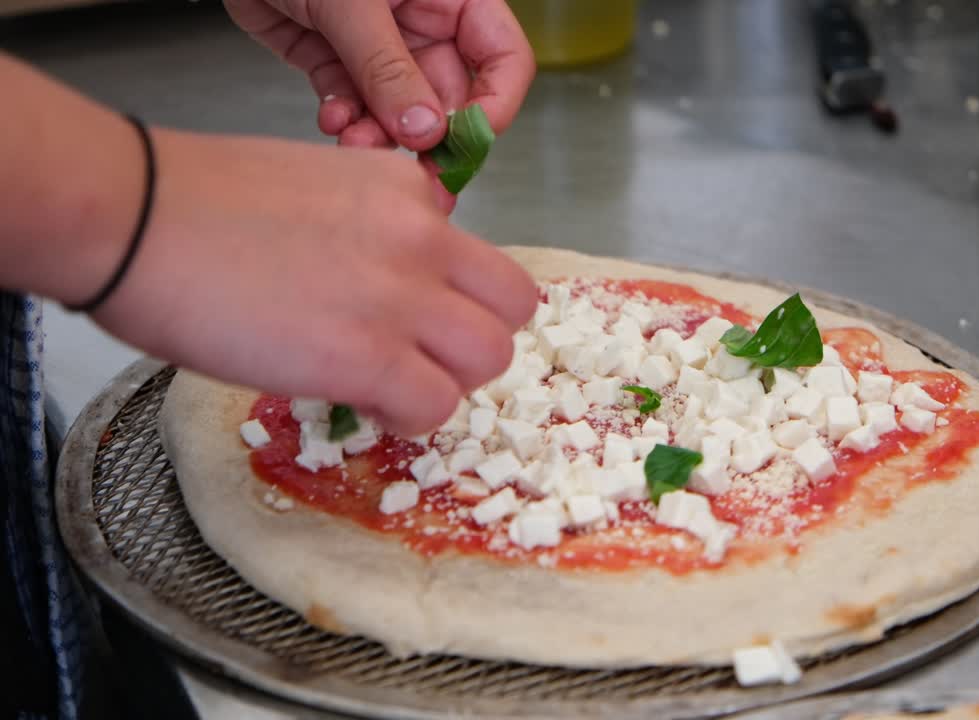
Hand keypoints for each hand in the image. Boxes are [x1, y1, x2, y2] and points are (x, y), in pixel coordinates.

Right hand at [92, 128, 536, 434]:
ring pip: (491, 358)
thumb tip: (383, 276)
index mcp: (406, 188)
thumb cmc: (193, 200)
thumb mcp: (315, 183)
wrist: (133, 214)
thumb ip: (370, 224)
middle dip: (474, 340)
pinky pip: (436, 406)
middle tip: (420, 358)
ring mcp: (402, 297)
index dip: (452, 295)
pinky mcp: (368, 356)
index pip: (477, 255)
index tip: (411, 316)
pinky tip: (369, 409)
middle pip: (513, 305)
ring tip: (395, 388)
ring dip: (450, 382)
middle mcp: (422, 237)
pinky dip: (412, 418)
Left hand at [225, 0, 534, 206]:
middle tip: (414, 175)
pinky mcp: (339, 60)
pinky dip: (345, 120)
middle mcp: (425, 23)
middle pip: (452, 98)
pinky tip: (331, 118)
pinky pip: (356, 105)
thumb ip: (389, 69)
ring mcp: (383, 45)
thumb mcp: (353, 3)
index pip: (504, 59)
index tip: (464, 144)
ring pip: (400, 112)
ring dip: (380, 135)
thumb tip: (427, 132)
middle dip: (428, 137)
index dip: (495, 105)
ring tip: (353, 141)